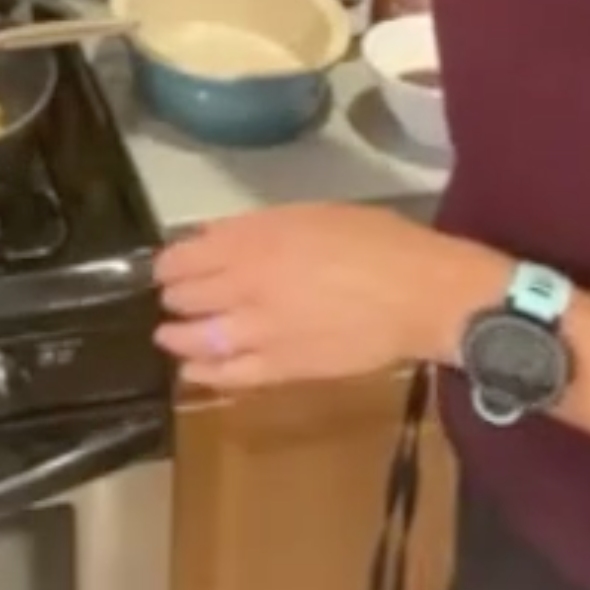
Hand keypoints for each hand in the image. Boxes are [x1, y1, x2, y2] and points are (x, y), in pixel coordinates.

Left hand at [153, 204, 511, 388]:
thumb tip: (215, 240)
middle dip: (175, 298)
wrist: (421, 294)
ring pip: (195, 338)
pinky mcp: (281, 368)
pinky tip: (192, 369)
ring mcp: (260, 330)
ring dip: (175, 335)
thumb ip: (258, 229)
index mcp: (253, 241)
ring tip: (169, 334)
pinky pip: (228, 374)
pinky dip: (202, 372)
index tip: (169, 267)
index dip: (169, 264)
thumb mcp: (311, 215)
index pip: (183, 257)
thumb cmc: (376, 242)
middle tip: (176, 298)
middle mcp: (246, 285)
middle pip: (185, 297)